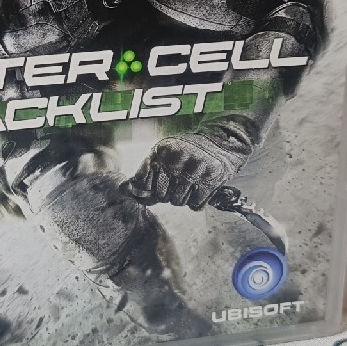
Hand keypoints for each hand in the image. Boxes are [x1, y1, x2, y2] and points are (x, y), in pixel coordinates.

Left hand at [126, 134, 242, 209]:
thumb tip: (124, 190)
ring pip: (178, 202)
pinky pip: (195, 205)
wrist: (222, 140)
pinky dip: (196, 202)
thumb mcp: (164, 152)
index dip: (146, 191)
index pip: (143, 182)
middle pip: (161, 195)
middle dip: (166, 194)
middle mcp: (177, 159)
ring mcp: (194, 170)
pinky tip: (198, 189)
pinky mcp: (210, 180)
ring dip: (181, 198)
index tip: (151, 191)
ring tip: (188, 185)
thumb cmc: (189, 149)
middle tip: (176, 184)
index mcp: (162, 151)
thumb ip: (145, 170)